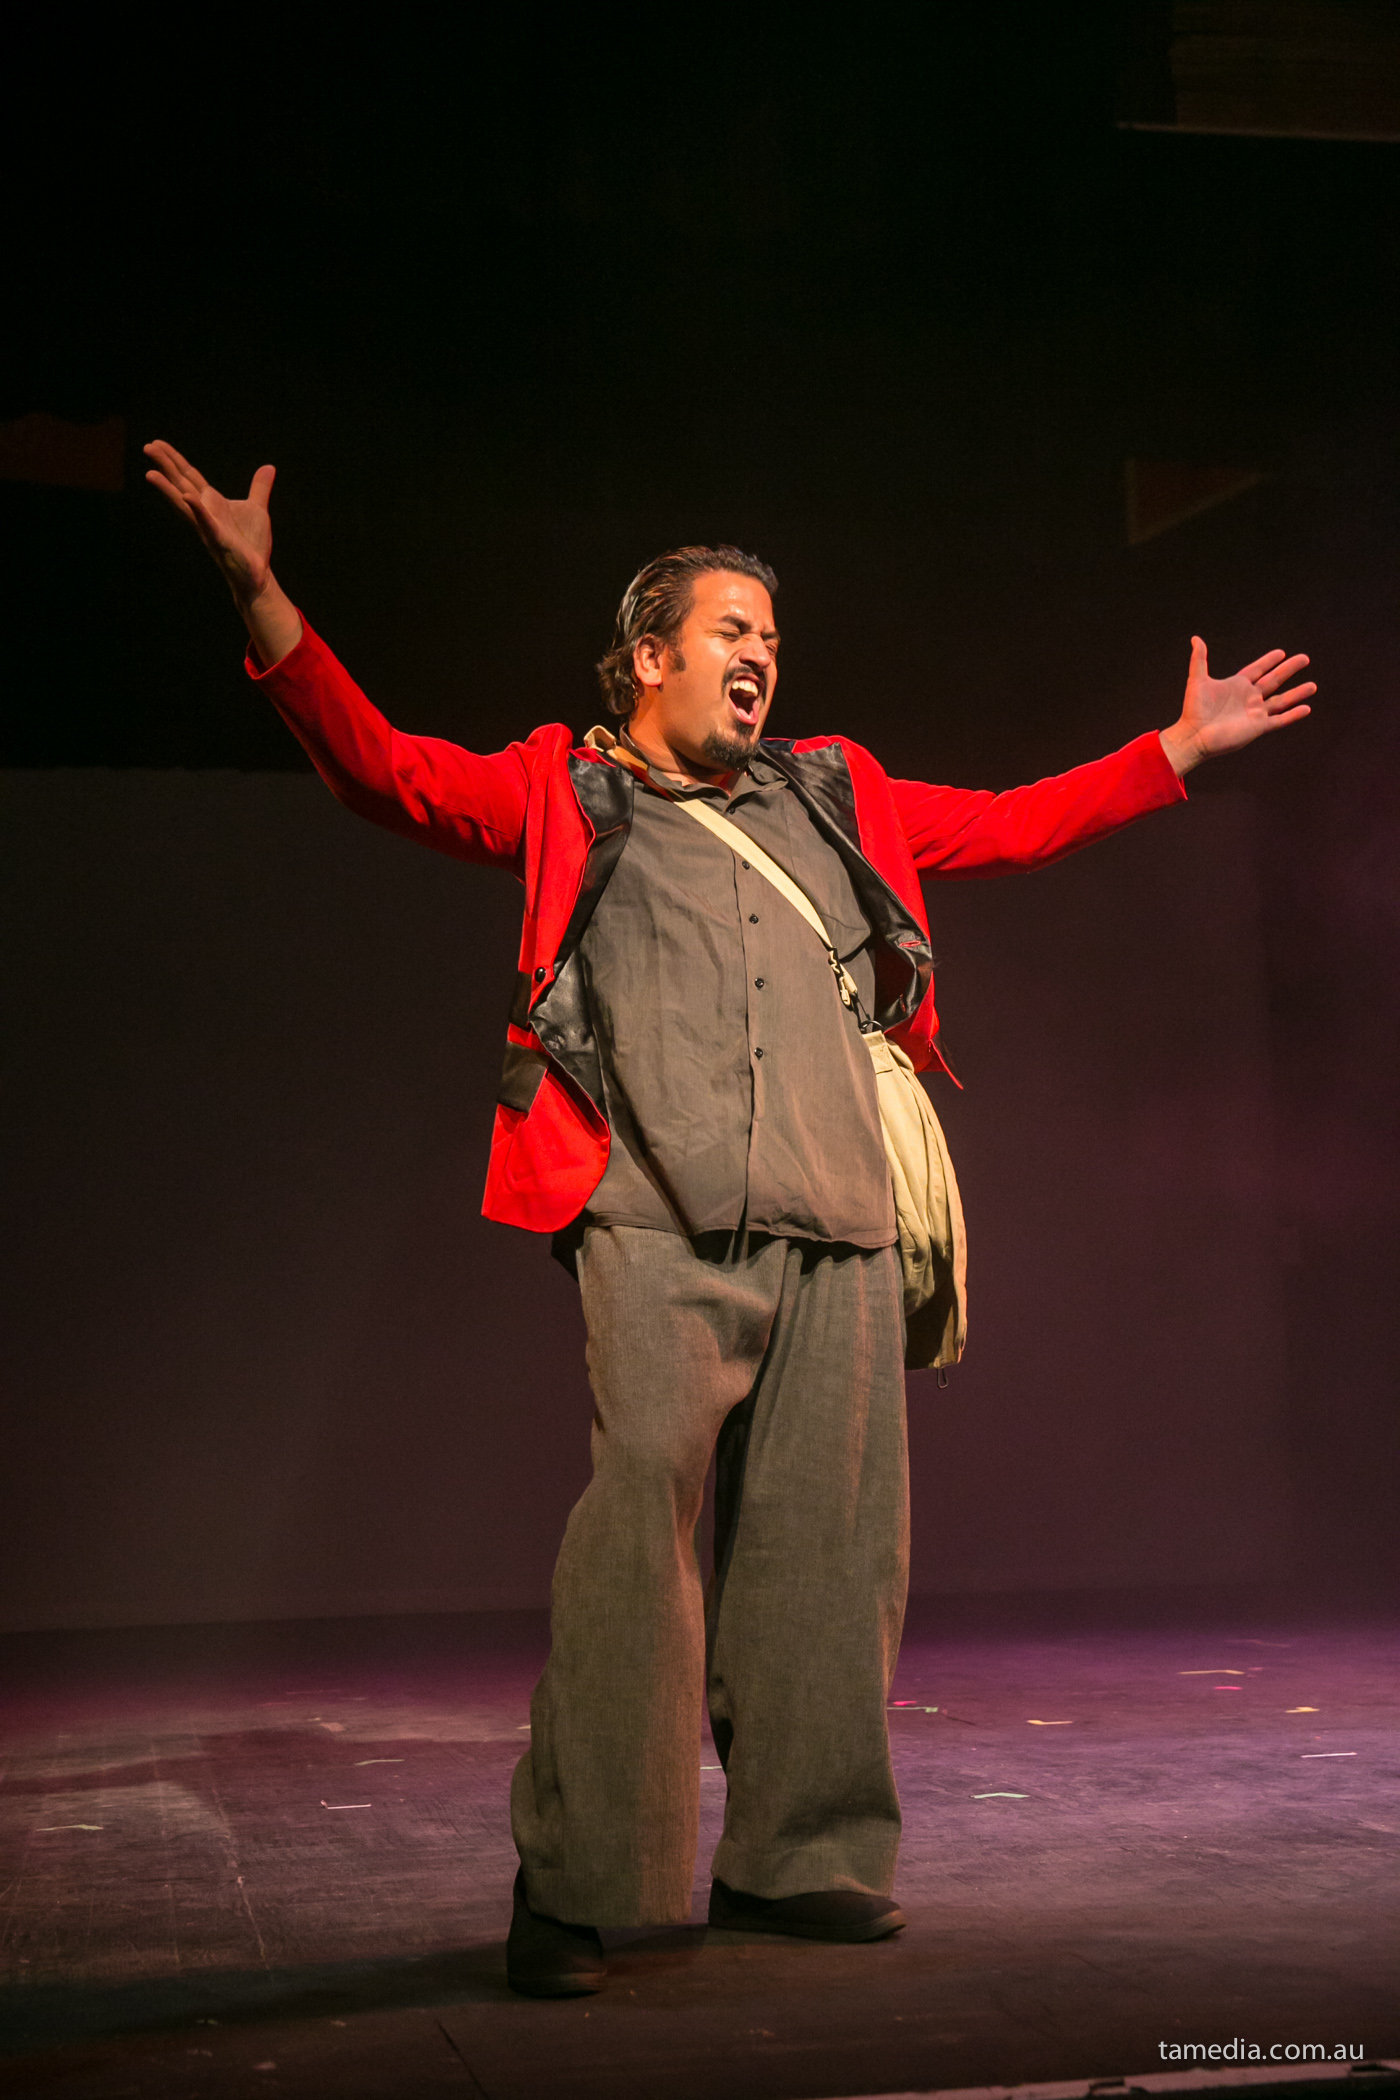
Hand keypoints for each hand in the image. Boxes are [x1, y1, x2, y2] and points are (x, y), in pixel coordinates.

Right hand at [144, 440, 276, 599]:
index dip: (174, 460)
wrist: (257, 574)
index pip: (189, 476)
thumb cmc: (252, 544)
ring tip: (150, 473)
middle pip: (181, 483)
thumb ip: (259, 487)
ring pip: (184, 504)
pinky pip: (206, 522)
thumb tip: (268, 467)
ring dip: (167, 488)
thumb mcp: (257, 509)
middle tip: (147, 446)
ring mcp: (208, 526)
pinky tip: (187, 496)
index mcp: (212, 503)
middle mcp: (204, 513)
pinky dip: (197, 509)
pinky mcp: (219, 539)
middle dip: (165, 466)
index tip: (157, 443)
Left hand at [1160, 636, 1314, 775]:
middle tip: (1304, 658)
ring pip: (1281, 700)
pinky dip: (1293, 715)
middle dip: (1289, 669)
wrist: (1194, 735)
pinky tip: (1306, 709)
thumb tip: (1195, 639)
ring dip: (1297, 693)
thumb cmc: (1194, 710)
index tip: (1281, 652)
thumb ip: (1199, 659)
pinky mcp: (1258, 727)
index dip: (1269, 661)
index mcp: (1237, 685)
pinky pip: (1280, 720)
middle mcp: (1249, 698)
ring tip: (1313, 686)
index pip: (1257, 670)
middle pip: (1274, 680)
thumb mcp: (1197, 680)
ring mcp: (1255, 713)